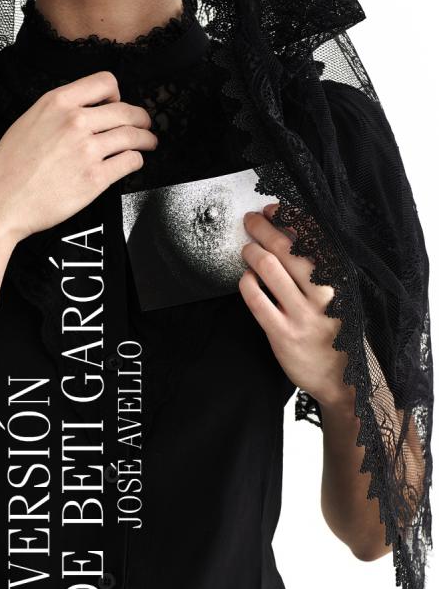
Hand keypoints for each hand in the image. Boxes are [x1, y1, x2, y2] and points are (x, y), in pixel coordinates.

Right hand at [0, 70, 157, 243]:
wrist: (0, 202)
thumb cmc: (8, 168)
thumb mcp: (29, 122)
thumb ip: (59, 112)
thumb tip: (85, 112)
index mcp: (57, 103)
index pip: (105, 82)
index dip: (118, 93)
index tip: (119, 102)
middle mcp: (75, 122)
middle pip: (125, 110)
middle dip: (141, 118)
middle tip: (145, 125)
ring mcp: (87, 150)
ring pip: (133, 136)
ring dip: (146, 139)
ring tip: (149, 143)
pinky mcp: (95, 178)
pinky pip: (129, 162)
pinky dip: (136, 161)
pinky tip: (133, 162)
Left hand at [238, 202, 350, 408]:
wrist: (342, 379)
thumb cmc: (337, 332)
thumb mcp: (339, 296)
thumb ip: (320, 270)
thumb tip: (291, 234)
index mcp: (340, 280)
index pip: (315, 238)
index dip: (289, 218)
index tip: (273, 209)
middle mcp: (324, 294)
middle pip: (288, 249)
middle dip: (264, 228)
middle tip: (251, 220)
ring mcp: (303, 315)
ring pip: (270, 270)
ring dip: (253, 252)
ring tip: (247, 248)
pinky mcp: (283, 334)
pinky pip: (256, 300)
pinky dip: (246, 283)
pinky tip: (245, 278)